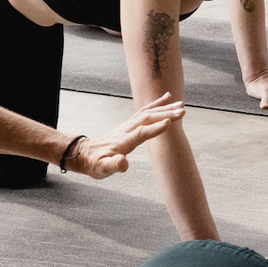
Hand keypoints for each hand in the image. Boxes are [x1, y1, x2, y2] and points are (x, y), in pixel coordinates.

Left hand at [66, 95, 186, 177]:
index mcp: (122, 141)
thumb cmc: (95, 163)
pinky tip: (167, 98)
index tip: (169, 123)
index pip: (140, 133)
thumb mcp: (102, 168)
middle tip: (183, 111)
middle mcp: (126, 129)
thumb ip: (113, 165)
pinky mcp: (129, 124)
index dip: (154, 128)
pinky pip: (144, 111)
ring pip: (147, 113)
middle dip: (165, 114)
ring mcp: (128, 125)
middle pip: (147, 118)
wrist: (85, 153)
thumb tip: (123, 163)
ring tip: (181, 105)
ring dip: (164, 108)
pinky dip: (156, 104)